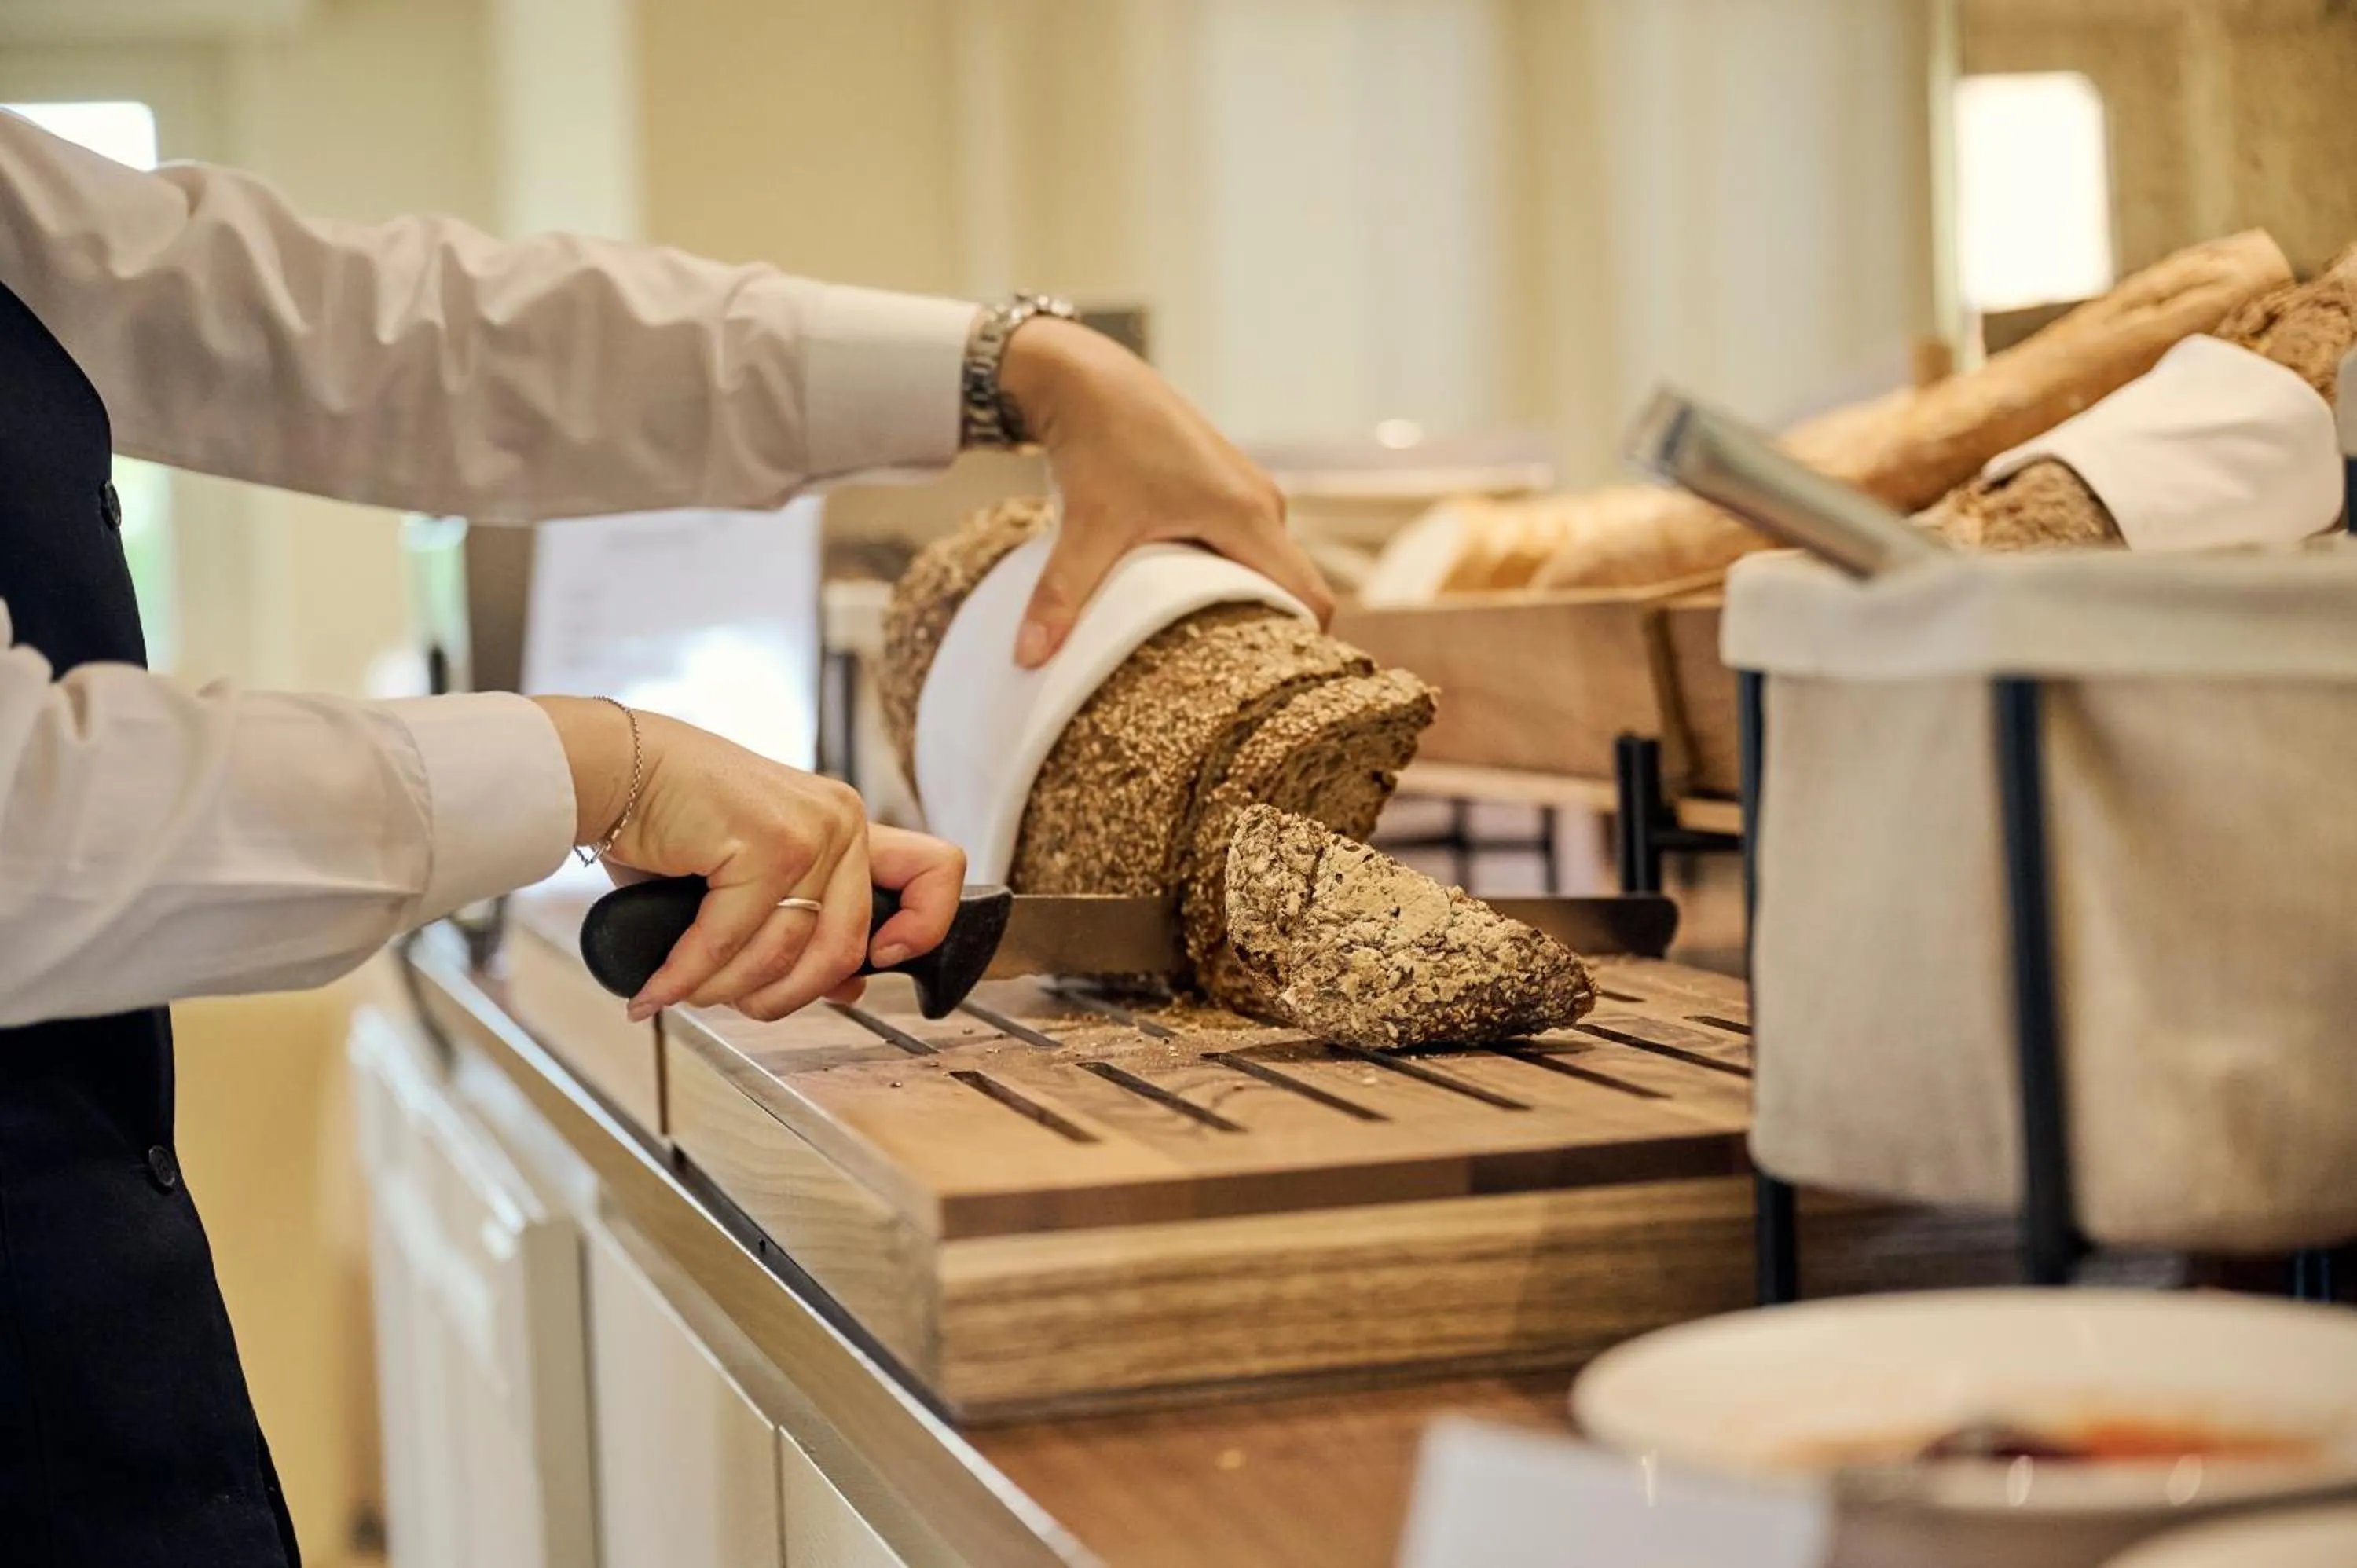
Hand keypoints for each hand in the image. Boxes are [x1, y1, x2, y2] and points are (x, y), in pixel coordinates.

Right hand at [531, 699, 966, 1021]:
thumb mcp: (757, 878)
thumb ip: (808, 924)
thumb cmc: (677, 822)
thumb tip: (850, 987)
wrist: (616, 769)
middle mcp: (841, 822)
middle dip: (784, 998)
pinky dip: (687, 977)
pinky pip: (730, 941)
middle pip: (844, 948)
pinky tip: (658, 989)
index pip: (937, 871)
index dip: (927, 927)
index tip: (884, 960)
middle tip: (736, 1005)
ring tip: (684, 991)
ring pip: (784, 954)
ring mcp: (808, 831)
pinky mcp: (765, 842)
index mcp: (849, 827)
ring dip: (724, 991)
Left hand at [998, 317, 1333, 667]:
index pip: (1309, 596)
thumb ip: (1063, 595)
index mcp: (1248, 514)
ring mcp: (1247, 489)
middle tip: (1229, 683)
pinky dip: (1225, 572)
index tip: (1273, 690)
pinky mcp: (1225, 483)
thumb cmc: (1097, 444)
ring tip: (1204, 648)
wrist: (1085, 376)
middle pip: (1290, 585)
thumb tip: (1027, 660)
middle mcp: (1261, 501)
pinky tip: (1185, 600)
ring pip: (1265, 564)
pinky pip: (1245, 543)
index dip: (1302, 646)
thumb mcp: (1085, 525)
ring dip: (1242, 601)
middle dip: (1268, 632)